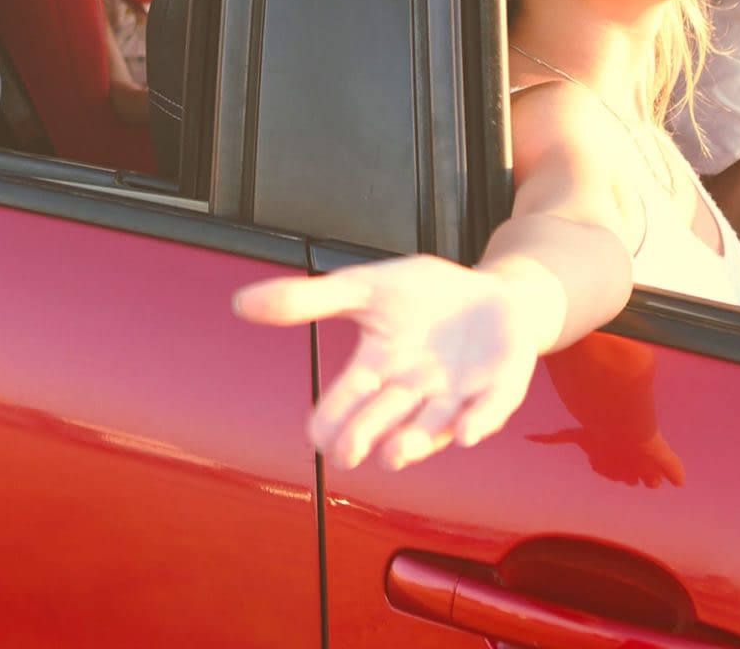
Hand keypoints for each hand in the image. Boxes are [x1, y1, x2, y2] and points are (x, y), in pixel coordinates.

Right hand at [233, 254, 555, 471]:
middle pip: (386, 417)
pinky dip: (480, 421)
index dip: (334, 417)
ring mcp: (459, 392)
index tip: (316, 436)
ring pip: (434, 425)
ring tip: (395, 452)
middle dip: (367, 434)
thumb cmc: (426, 296)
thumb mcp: (364, 287)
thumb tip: (240, 303)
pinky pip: (490, 409)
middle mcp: (416, 390)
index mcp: (380, 367)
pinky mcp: (499, 387)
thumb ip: (307, 300)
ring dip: (416, 440)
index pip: (349, 397)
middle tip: (348, 452)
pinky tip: (468, 433)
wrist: (496, 294)